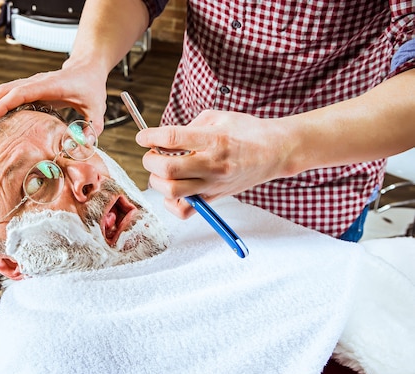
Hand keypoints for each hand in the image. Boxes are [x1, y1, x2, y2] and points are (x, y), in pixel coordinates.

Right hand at [0, 63, 107, 133]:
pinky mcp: (29, 89)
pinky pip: (8, 95)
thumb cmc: (91, 87)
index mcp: (51, 86)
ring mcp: (31, 84)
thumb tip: (85, 147)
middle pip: (5, 90)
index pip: (23, 92)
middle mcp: (37, 82)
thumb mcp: (97, 108)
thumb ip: (93, 127)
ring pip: (3, 91)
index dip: (6, 104)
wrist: (88, 68)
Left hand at [136, 110, 292, 217]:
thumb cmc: (247, 131)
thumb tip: (163, 139)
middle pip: (168, 170)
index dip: (150, 137)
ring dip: (157, 181)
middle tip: (152, 155)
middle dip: (150, 161)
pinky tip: (174, 189)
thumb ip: (189, 127)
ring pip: (172, 192)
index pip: (172, 138)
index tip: (143, 136)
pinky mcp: (215, 197)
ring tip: (162, 172)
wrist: (276, 151)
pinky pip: (185, 210)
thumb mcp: (218, 117)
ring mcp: (213, 184)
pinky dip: (172, 203)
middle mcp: (212, 164)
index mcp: (214, 139)